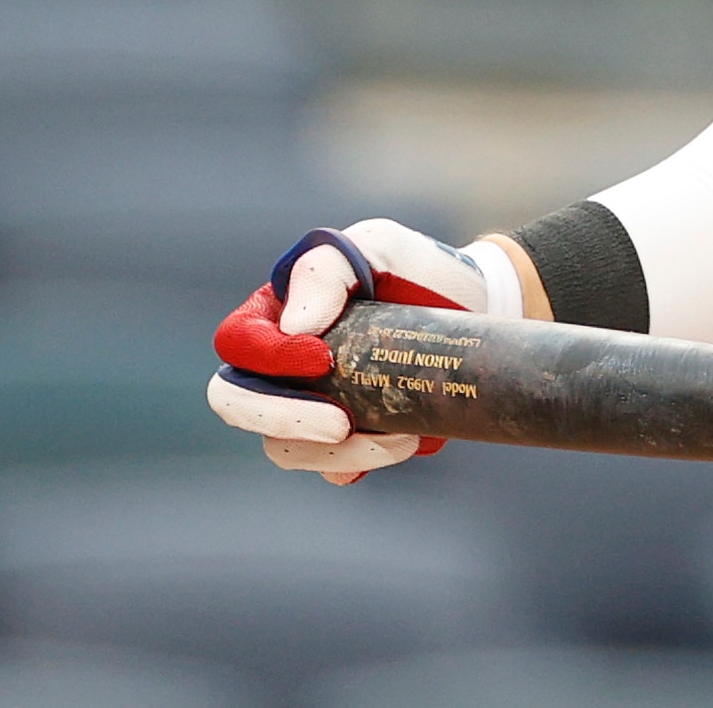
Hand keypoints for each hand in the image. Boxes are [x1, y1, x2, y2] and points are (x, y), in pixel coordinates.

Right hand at [206, 220, 519, 482]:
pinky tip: (402, 442)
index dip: (268, 359)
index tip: (321, 358)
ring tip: (400, 436)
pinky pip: (329, 466)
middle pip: (238, 405)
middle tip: (341, 425)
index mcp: (274, 312)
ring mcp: (306, 404)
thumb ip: (326, 271)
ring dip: (335, 451)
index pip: (237, 343)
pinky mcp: (343, 435)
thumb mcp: (377, 246)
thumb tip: (294, 328)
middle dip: (286, 421)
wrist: (475, 303)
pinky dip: (359, 462)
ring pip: (283, 447)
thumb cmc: (418, 268)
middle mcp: (278, 364)